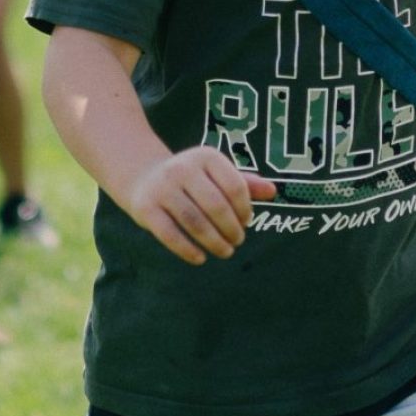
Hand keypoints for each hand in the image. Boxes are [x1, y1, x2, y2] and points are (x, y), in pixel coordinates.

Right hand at [120, 147, 278, 263]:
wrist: (143, 177)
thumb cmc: (191, 179)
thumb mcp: (215, 174)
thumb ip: (244, 182)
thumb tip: (272, 191)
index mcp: (205, 156)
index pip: (235, 186)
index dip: (245, 209)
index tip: (247, 222)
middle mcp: (182, 168)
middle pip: (216, 206)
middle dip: (231, 229)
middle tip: (237, 242)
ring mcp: (162, 188)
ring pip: (195, 222)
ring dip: (214, 243)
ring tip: (225, 251)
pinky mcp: (145, 208)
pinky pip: (170, 235)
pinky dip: (188, 250)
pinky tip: (200, 258)